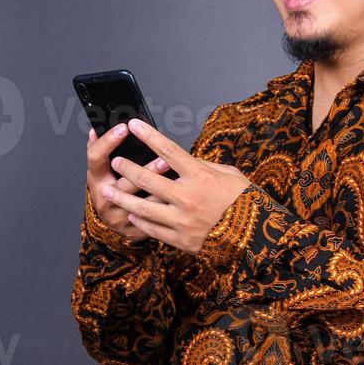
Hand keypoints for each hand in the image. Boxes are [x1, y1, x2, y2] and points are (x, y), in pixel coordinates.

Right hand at [85, 123, 174, 244]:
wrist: (116, 222)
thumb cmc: (111, 187)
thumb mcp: (103, 168)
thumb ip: (102, 150)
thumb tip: (95, 130)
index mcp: (95, 178)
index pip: (96, 157)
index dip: (109, 141)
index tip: (125, 127)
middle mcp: (103, 198)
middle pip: (124, 183)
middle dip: (146, 170)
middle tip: (164, 158)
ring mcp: (117, 217)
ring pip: (141, 204)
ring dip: (162, 191)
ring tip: (179, 179)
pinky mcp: (131, 230)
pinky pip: (152, 221)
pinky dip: (167, 209)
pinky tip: (180, 198)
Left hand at [101, 117, 252, 255]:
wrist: (255, 237)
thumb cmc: (245, 201)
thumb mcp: (230, 175)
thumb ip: (204, 166)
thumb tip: (184, 160)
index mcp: (201, 176)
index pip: (168, 150)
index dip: (148, 135)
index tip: (133, 124)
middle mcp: (188, 196)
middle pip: (148, 178)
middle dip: (128, 167)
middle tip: (116, 161)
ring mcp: (182, 219)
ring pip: (143, 207)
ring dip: (123, 198)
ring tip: (108, 192)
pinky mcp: (181, 239)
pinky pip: (153, 229)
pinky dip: (140, 222)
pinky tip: (131, 215)